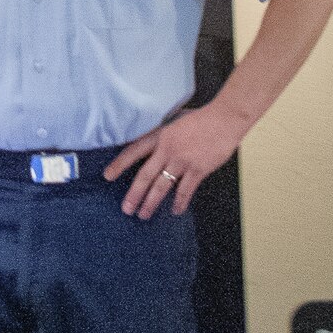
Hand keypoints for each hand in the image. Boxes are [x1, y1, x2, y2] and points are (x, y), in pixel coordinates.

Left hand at [103, 103, 248, 219]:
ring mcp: (182, 160)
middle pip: (145, 176)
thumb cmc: (201, 118)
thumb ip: (163, 135)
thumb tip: (152, 145)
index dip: (119, 164)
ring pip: (161, 186)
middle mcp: (167, 149)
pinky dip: (180, 202)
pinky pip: (185, 190)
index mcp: (160, 136)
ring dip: (151, 202)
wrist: (225, 119)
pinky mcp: (198, 169)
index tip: (107, 176)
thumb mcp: (175, 121)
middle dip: (134, 195)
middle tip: (126, 209)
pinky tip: (175, 210)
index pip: (133, 151)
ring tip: (144, 214)